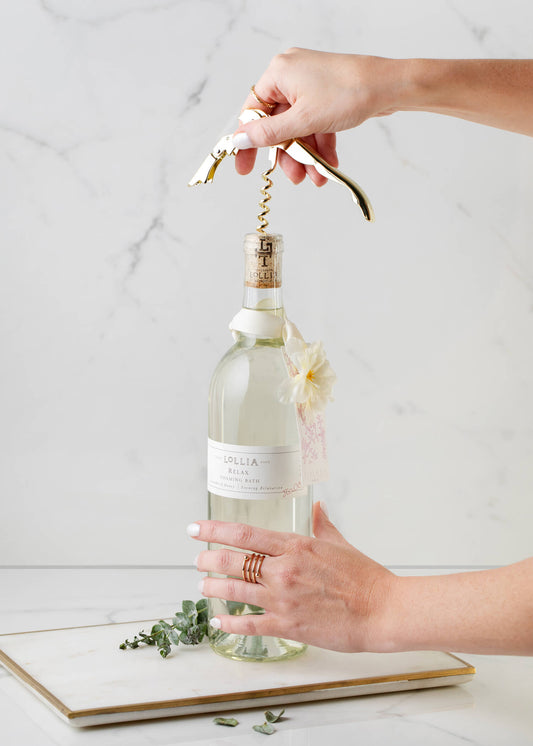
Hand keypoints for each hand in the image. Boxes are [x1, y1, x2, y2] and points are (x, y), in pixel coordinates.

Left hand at [190, 502, 394, 652]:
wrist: (382, 610)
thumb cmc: (364, 577)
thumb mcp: (339, 544)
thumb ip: (323, 525)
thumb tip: (318, 507)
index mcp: (295, 546)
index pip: (244, 533)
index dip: (214, 530)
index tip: (196, 528)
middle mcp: (283, 569)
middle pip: (232, 561)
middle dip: (208, 559)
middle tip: (198, 560)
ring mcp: (283, 598)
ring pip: (235, 591)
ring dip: (213, 588)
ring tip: (202, 587)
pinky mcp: (288, 625)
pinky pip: (250, 624)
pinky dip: (230, 623)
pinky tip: (220, 621)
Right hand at [234, 48, 403, 185]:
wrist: (389, 85)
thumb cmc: (349, 92)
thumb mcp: (303, 120)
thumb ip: (269, 133)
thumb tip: (239, 141)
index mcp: (278, 73)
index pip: (252, 112)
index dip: (248, 143)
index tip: (245, 169)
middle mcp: (290, 76)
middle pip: (277, 125)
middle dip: (288, 155)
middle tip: (294, 177)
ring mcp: (309, 86)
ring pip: (298, 129)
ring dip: (306, 155)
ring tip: (316, 176)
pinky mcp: (325, 96)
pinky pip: (314, 125)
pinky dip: (319, 145)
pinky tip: (328, 164)